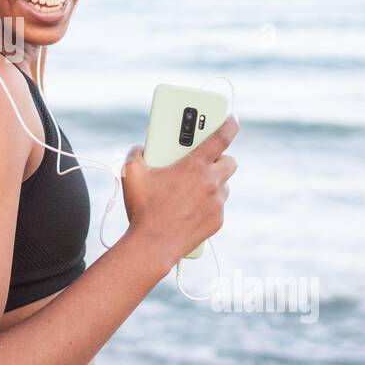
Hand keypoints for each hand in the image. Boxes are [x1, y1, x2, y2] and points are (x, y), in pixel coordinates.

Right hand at [120, 114, 238, 270]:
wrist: (153, 245)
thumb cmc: (143, 208)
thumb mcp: (131, 173)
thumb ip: (136, 153)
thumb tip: (140, 148)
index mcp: (194, 165)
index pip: (220, 137)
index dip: (229, 125)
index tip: (233, 119)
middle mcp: (211, 182)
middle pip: (229, 161)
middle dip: (220, 157)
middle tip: (204, 160)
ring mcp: (217, 203)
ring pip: (224, 185)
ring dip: (214, 182)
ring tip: (192, 186)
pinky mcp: (217, 220)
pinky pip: (218, 206)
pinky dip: (208, 204)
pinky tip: (190, 208)